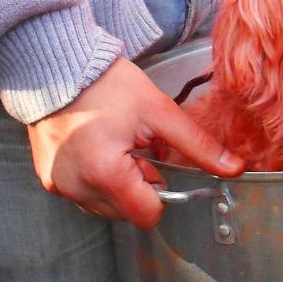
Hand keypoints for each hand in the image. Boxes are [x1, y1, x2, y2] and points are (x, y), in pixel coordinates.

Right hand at [27, 57, 244, 228]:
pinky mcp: (48, 179)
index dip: (159, 190)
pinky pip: (83, 195)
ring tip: (112, 146)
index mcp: (106, 173)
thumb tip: (234, 168)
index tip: (153, 161)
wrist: (58, 65)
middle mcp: (77, 187)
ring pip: (105, 207)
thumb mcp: (160, 112)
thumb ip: (199, 146)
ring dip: (117, 185)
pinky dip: (95, 180)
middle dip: (138, 186)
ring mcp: (59, 185)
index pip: (148, 215)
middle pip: (127, 214)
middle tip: (132, 148)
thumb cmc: (108, 84)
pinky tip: (95, 148)